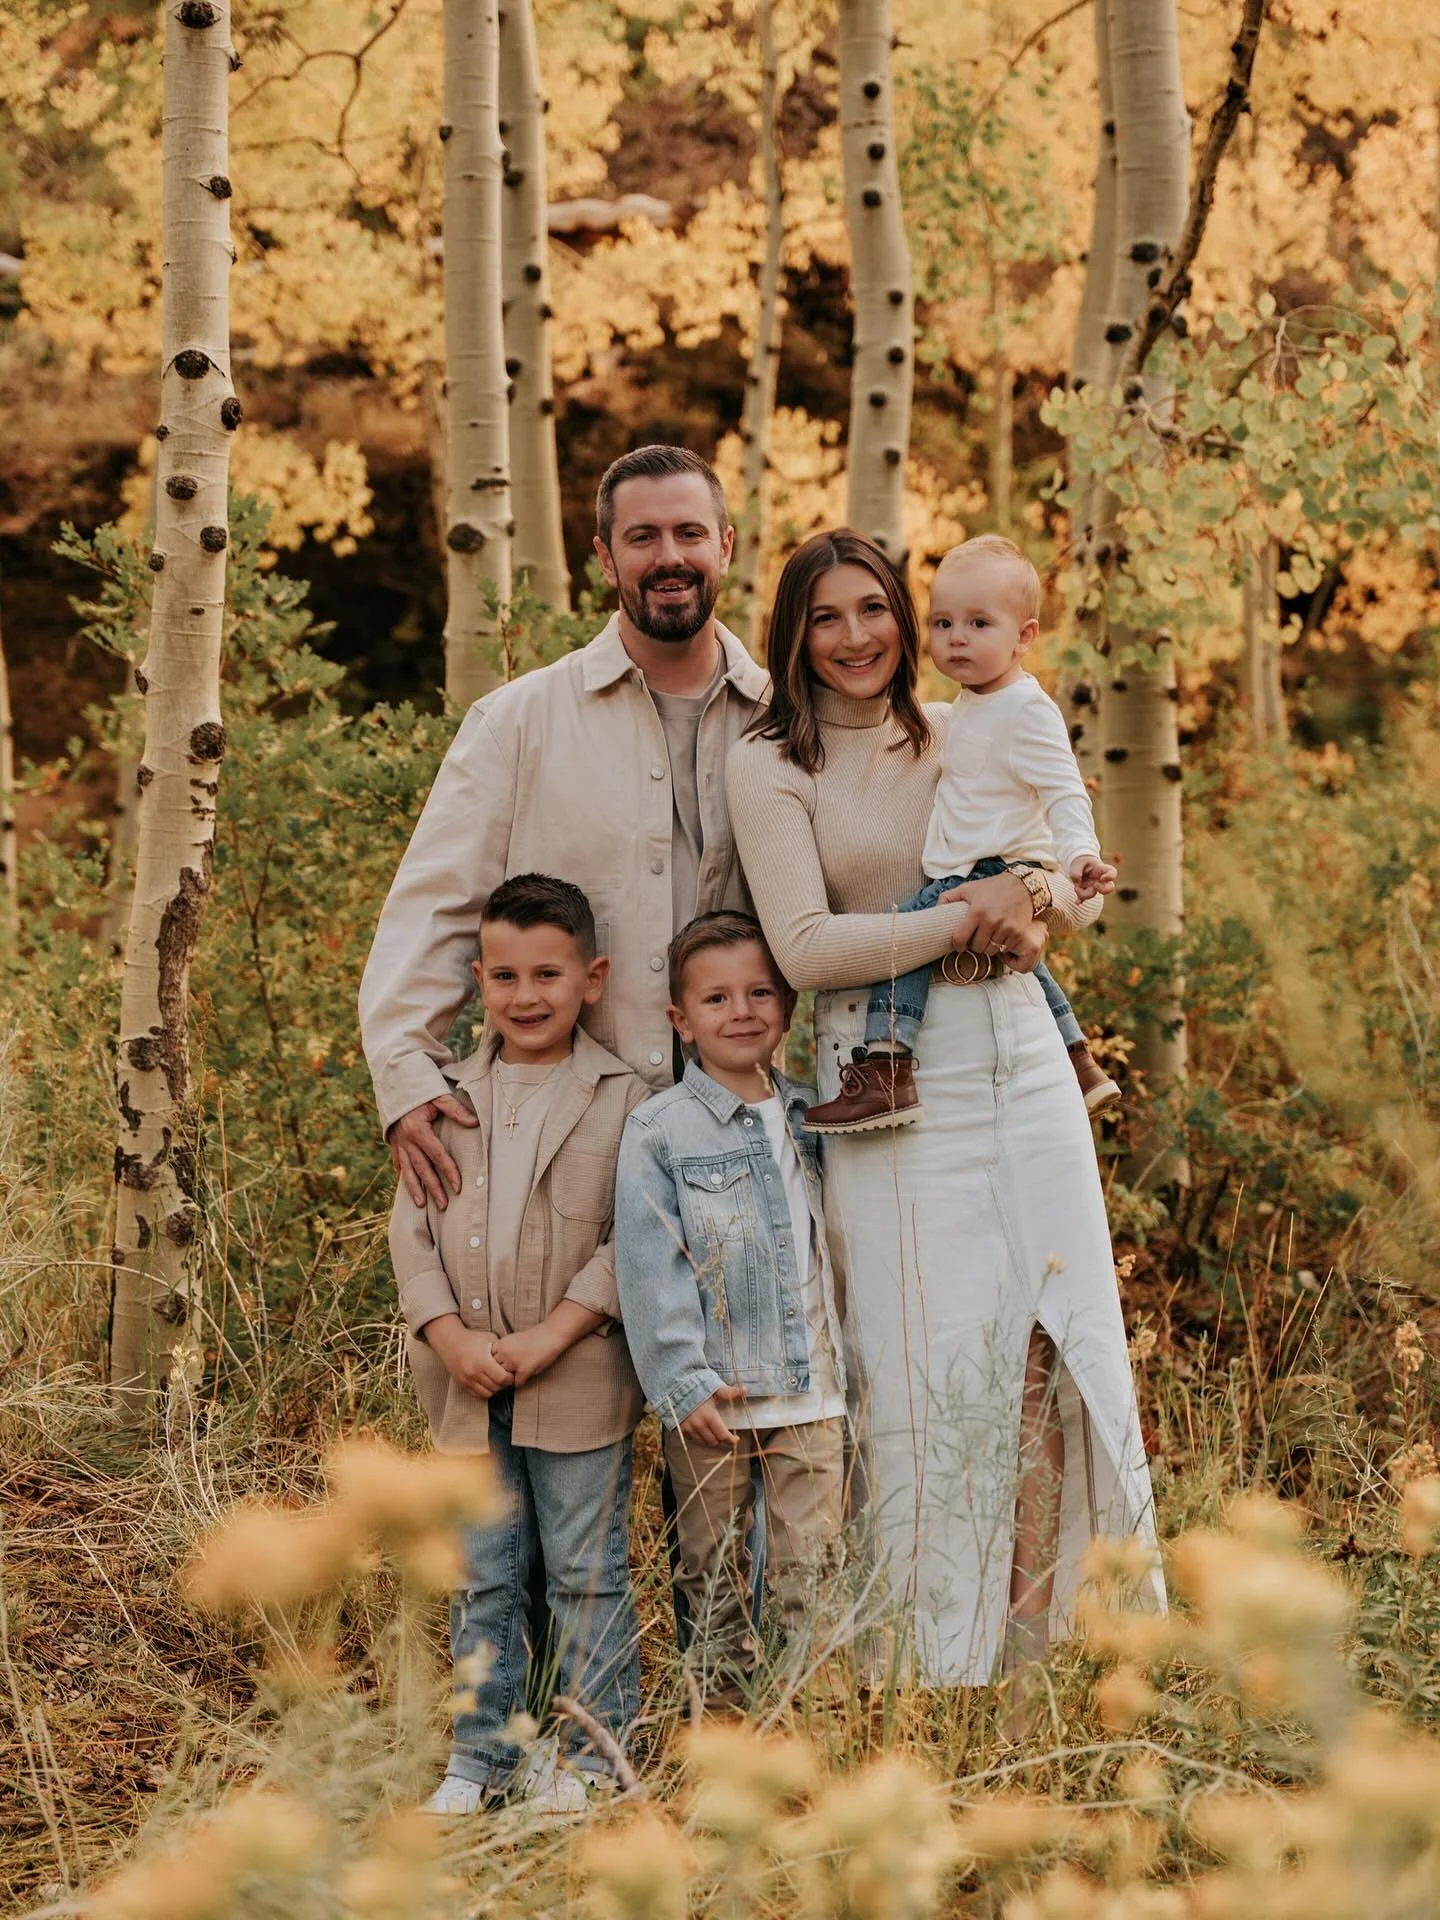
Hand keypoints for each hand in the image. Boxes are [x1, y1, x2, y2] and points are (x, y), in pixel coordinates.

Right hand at [389, 1095, 479, 1209]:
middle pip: (422, 1169)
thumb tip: (475, 1123)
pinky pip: (398, 1163)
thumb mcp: (438, 1096)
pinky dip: (403, 1176)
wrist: (395, 1082)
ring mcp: (398, 1143)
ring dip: (414, 1189)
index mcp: (418, 1130)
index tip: (458, 1188)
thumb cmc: (421, 1089)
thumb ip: (456, 1110)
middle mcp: (406, 1140)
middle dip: (433, 1189)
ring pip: (407, 1170)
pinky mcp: (394, 1142)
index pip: (438, 1156)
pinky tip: (406, 1188)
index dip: (449, 1172)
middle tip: (444, 1206)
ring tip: (421, 1205)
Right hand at [424, 1315, 514, 1398]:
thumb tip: (512, 1359)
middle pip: (496, 1387)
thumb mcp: (489, 1339)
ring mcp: (467, 1380)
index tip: (510, 1373)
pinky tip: (487, 1383)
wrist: (450, 1342)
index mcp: (483, 1362)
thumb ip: (500, 1351)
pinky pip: (477, 1394)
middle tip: (505, 1377)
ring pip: (487, 1393)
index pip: (502, 1378)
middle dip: (503, 1384)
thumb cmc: (472, 1339)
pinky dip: (484, 1391)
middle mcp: (474, 1374)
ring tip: (496, 1380)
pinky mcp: (462, 1384)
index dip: (509, 1377)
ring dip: (494, 1389)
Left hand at [492, 1323, 565, 1388]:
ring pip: (504, 1378)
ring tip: (517, 1375)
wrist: (550, 1335)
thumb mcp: (512, 1340)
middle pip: (494, 1371)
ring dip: (509, 1378)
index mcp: (501, 1344)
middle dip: (501, 1372)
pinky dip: (521, 1381)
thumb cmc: (533, 1337)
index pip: (488, 1361)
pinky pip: (517, 1383)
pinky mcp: (524, 1370)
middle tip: (510, 1372)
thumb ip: (503, 1351)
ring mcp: (513, 1362)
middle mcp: (504, 1353)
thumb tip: (496, 1367)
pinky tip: (526, 1375)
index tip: (501, 1365)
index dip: (495, 1364)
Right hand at [678, 1383, 745, 1447]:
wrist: (674, 1386)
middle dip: (720, 1439)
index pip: (723, 1435)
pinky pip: (692, 1438)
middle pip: (713, 1442)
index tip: (736, 1439)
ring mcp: (688, 1428)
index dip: (731, 1440)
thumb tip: (745, 1390)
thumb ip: (729, 1392)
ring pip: (703, 1442)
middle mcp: (698, 1425)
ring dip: (709, 1439)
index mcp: (709, 1416)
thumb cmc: (696, 1386)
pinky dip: (698, 1436)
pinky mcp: (680, 1429)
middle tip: (724, 1433)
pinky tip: (701, 1429)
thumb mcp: (714, 1389)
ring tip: (713, 1431)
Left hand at [937, 870, 1037, 958]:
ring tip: (988, 938)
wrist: (1023, 886)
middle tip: (976, 939)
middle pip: (977, 947)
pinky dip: (1002, 946)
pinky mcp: (1017, 932)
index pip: (960, 938)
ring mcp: (1005, 927)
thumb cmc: (992, 887)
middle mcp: (991, 920)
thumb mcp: (968, 888)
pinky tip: (1000, 937)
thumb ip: (949, 897)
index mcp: (976, 911)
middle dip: (974, 946)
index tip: (959, 945)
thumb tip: (935, 910)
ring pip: (991, 950)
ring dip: (988, 947)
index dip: (957, 945)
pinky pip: (1005, 948)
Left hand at [1070, 854, 1117, 900]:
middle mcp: (1100, 880)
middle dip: (1102, 889)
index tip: (1102, 878)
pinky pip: (1085, 898)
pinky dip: (1080, 900)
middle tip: (1094, 885)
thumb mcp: (1077, 863)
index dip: (1110, 876)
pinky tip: (1076, 902)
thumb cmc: (1081, 862)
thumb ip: (1076, 871)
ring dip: (1084, 893)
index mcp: (1101, 869)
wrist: (1078, 865)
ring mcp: (1094, 886)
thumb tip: (1077, 883)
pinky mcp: (1087, 891)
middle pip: (1109, 888)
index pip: (1112, 873)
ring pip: (1094, 894)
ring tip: (1075, 887)